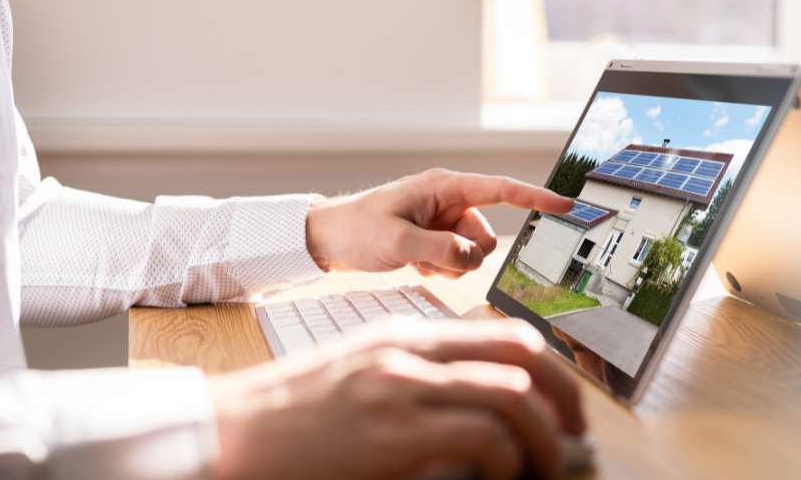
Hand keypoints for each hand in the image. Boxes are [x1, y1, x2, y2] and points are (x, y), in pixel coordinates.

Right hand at [208, 318, 585, 479]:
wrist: (226, 434)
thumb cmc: (288, 417)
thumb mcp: (359, 377)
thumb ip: (415, 380)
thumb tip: (477, 410)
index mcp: (403, 336)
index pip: (503, 334)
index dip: (549, 371)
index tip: (563, 406)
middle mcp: (409, 352)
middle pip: (522, 355)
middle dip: (564, 397)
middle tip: (574, 436)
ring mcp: (402, 388)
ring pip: (513, 396)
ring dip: (545, 439)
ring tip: (546, 469)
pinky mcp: (393, 432)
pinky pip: (483, 436)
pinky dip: (508, 460)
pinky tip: (502, 477)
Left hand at [305, 169, 572, 277]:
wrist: (326, 239)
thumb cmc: (356, 230)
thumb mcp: (398, 242)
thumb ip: (442, 250)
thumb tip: (472, 258)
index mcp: (445, 187)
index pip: (502, 190)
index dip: (536, 197)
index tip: (566, 204)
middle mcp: (449, 201)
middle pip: (486, 236)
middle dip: (464, 255)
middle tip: (429, 258)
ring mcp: (443, 221)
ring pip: (473, 254)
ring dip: (449, 265)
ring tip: (415, 260)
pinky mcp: (435, 239)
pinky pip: (456, 262)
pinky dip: (438, 268)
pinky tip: (412, 263)